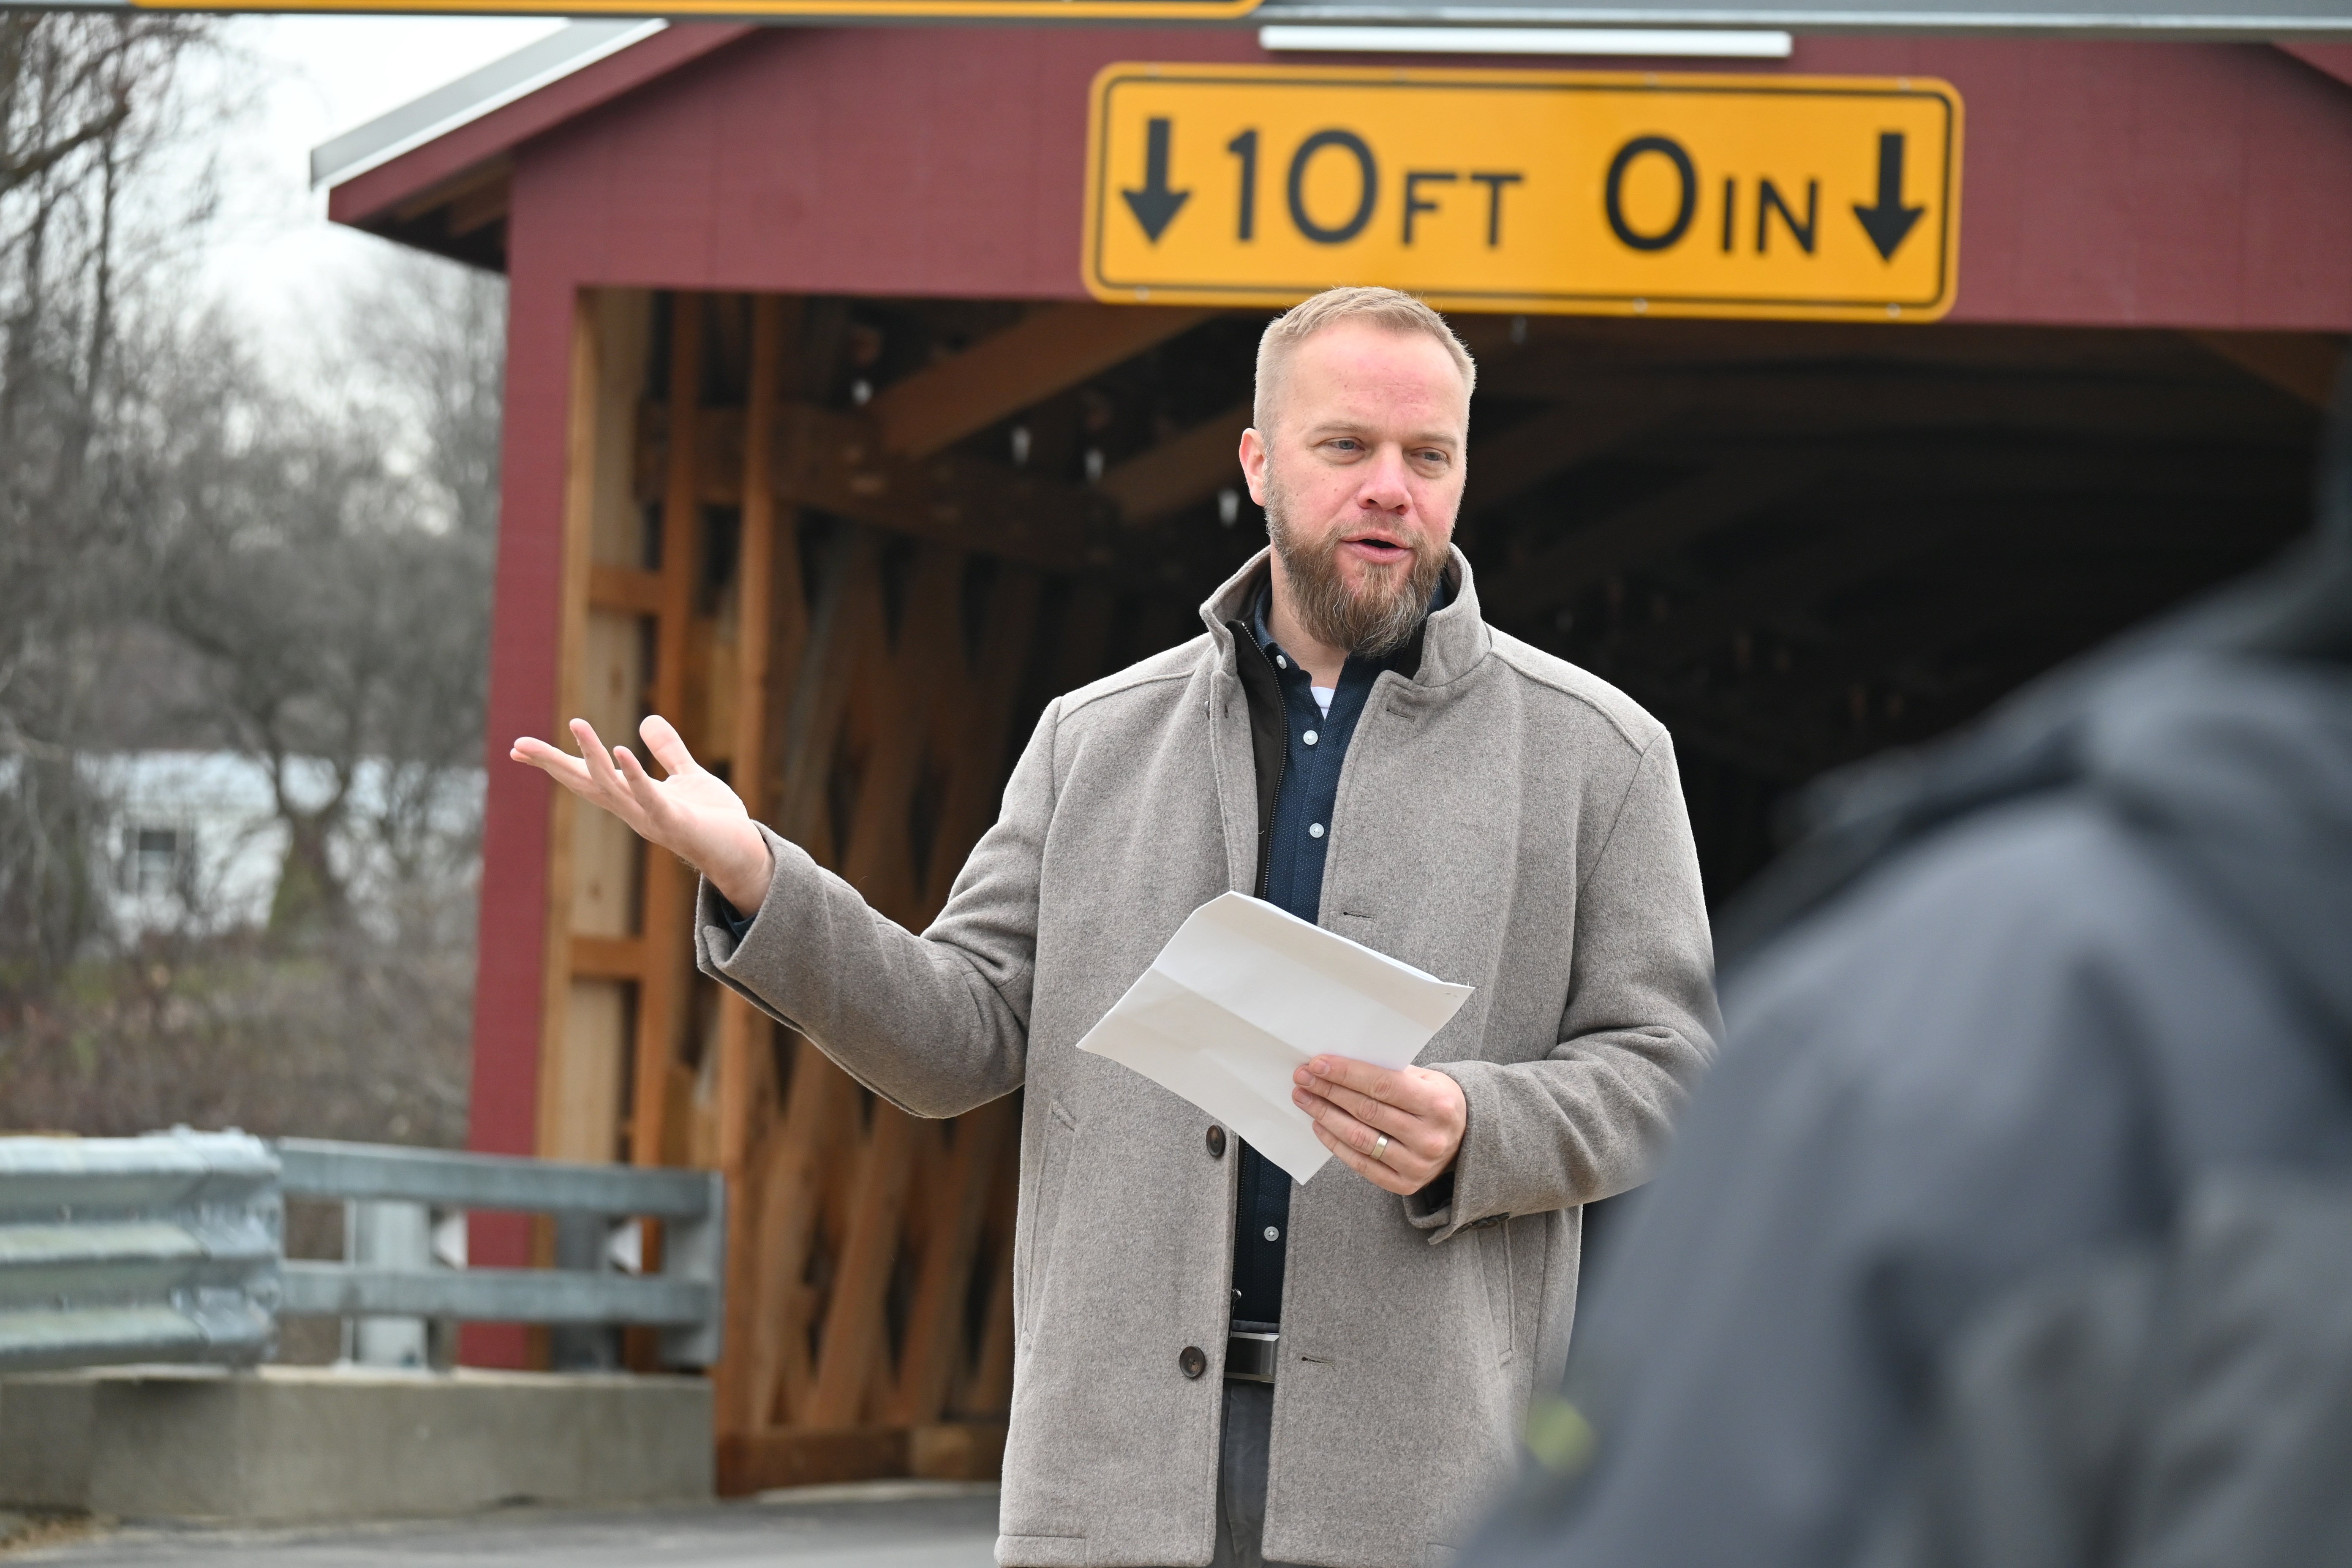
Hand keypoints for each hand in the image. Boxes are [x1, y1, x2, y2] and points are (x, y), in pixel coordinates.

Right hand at [509, 715, 773, 913]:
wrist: (743, 852)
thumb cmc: (714, 819)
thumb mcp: (688, 775)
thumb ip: (668, 751)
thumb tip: (647, 720)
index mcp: (631, 797)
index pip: (584, 776)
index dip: (553, 761)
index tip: (518, 747)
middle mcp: (633, 809)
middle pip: (584, 782)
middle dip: (553, 763)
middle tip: (520, 744)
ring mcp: (651, 817)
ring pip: (612, 786)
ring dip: (593, 756)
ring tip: (578, 725)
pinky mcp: (676, 821)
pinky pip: (650, 797)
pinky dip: (635, 775)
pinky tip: (622, 750)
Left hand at [1292, 1056, 1466, 1195]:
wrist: (1466, 1140)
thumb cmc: (1438, 1102)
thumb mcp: (1427, 1080)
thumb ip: (1390, 1073)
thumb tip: (1339, 1065)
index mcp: (1438, 1104)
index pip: (1382, 1085)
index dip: (1346, 1073)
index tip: (1318, 1064)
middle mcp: (1429, 1137)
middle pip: (1367, 1111)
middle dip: (1328, 1091)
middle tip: (1303, 1078)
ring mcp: (1417, 1165)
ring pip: (1359, 1138)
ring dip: (1325, 1115)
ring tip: (1305, 1099)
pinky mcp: (1404, 1184)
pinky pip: (1360, 1163)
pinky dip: (1335, 1143)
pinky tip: (1320, 1124)